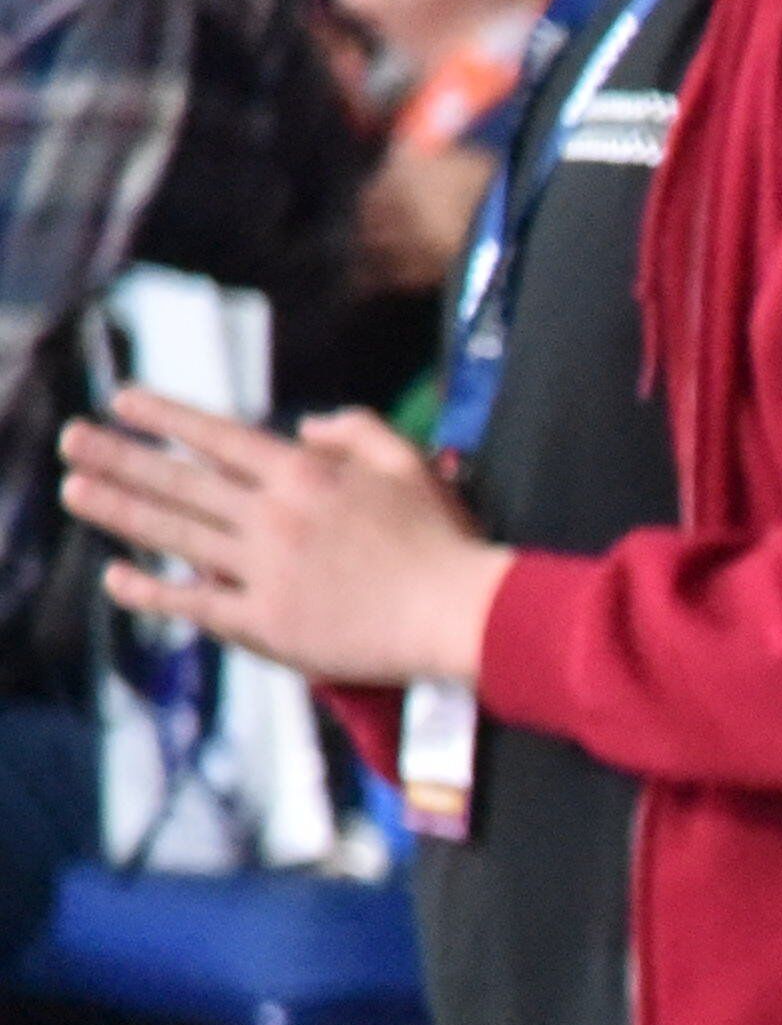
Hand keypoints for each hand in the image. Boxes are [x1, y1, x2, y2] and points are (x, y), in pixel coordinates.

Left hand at [62, 395, 511, 687]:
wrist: (465, 616)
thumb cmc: (447, 541)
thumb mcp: (411, 463)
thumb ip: (357, 429)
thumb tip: (304, 426)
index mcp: (305, 475)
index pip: (217, 436)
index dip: (166, 417)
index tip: (124, 401)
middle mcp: (273, 516)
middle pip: (179, 482)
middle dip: (118, 456)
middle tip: (72, 439)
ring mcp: (265, 571)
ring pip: (174, 534)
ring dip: (117, 509)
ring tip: (75, 489)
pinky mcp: (269, 623)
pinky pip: (196, 604)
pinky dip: (151, 592)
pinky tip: (118, 578)